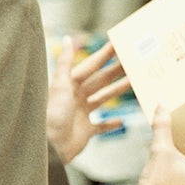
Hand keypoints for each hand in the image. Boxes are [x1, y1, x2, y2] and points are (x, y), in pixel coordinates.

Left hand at [47, 39, 130, 163]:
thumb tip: (67, 38)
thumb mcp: (60, 85)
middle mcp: (76, 98)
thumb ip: (65, 62)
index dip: (105, 55)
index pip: (91, 66)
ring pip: (103, 99)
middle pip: (100, 81)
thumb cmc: (52, 114)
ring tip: (134, 82)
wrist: (49, 146)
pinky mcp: (85, 131)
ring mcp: (81, 114)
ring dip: (117, 91)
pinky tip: (122, 120)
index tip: (120, 44)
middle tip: (134, 60)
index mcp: (70, 85)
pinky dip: (111, 124)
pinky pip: (101, 126)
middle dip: (116, 71)